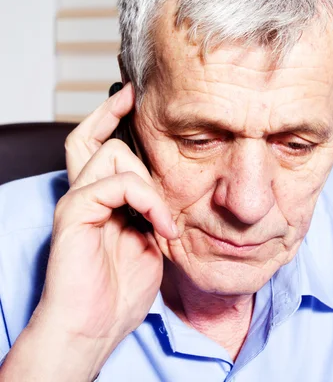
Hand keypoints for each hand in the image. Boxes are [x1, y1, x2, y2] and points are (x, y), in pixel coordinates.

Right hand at [0, 83, 177, 381]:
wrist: (96, 325)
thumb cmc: (122, 290)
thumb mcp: (150, 241)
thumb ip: (152, 210)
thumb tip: (166, 189)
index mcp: (102, 200)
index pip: (100, 147)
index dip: (112, 119)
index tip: (135, 97)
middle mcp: (85, 194)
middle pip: (93, 137)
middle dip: (117, 118)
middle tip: (136, 101)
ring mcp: (79, 201)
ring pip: (112, 153)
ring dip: (151, 184)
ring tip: (164, 221)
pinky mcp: (76, 213)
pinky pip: (116, 183)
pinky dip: (147, 201)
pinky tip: (160, 227)